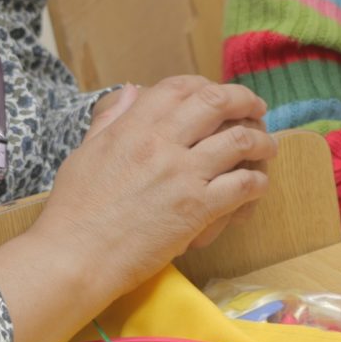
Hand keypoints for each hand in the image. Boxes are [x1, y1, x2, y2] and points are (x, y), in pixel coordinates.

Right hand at [32, 76, 274, 298]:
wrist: (74, 257)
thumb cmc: (73, 210)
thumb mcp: (84, 153)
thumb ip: (110, 119)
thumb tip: (131, 90)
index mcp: (132, 127)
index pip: (178, 87)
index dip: (203, 84)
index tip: (215, 93)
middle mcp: (161, 143)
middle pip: (216, 102)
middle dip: (243, 100)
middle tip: (256, 109)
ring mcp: (182, 175)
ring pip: (239, 142)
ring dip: (260, 141)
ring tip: (267, 147)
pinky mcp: (197, 209)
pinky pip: (242, 185)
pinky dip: (256, 181)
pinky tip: (257, 184)